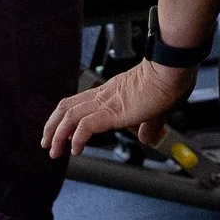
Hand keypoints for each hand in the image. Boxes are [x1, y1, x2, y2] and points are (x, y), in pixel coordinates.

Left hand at [44, 56, 194, 158]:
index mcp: (112, 92)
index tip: (62, 133)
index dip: (66, 117)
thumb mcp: (158, 110)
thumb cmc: (170, 81)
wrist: (173, 69)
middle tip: (47, 142)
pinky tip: (75, 150)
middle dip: (52, 125)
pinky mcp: (112, 112)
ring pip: (69, 116)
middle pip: (66, 107)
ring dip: (57, 134)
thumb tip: (147, 137)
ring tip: (53, 150)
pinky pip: (85, 126)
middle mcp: (105, 95)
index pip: (80, 103)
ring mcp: (107, 103)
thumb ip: (150, 125)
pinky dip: (76, 139)